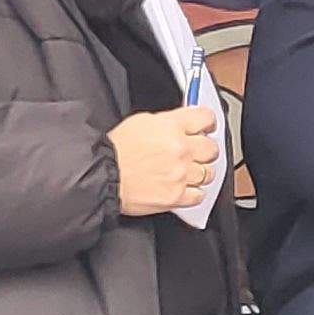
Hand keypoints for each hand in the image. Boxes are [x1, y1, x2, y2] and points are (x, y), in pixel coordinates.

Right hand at [108, 105, 223, 215]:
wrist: (101, 177)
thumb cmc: (115, 151)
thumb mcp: (140, 122)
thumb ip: (168, 122)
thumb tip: (183, 122)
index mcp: (172, 126)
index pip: (206, 118)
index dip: (208, 123)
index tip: (207, 127)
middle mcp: (180, 149)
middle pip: (212, 148)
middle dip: (205, 150)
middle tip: (196, 152)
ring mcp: (180, 174)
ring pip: (209, 173)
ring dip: (200, 172)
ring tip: (186, 172)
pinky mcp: (177, 196)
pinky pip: (200, 195)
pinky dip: (193, 192)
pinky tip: (183, 187)